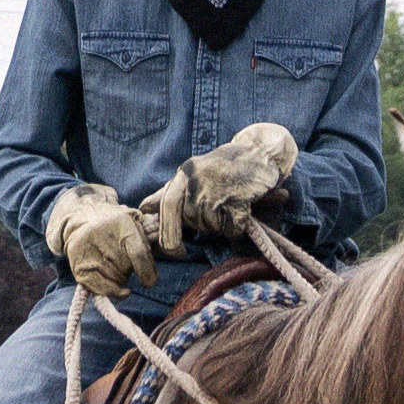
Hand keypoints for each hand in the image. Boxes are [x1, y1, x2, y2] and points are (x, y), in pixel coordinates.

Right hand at [45, 184, 156, 296]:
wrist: (80, 218)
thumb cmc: (114, 223)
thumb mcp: (133, 220)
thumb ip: (152, 235)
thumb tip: (178, 253)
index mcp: (122, 223)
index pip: (138, 254)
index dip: (147, 271)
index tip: (150, 281)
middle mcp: (102, 237)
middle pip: (127, 269)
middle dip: (132, 270)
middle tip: (127, 261)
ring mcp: (88, 252)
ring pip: (115, 280)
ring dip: (121, 279)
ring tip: (115, 265)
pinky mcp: (79, 267)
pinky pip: (100, 289)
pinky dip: (111, 290)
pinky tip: (115, 286)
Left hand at [140, 123, 297, 255]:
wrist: (259, 153)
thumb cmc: (224, 166)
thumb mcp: (193, 173)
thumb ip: (170, 191)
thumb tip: (143, 208)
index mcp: (184, 175)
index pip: (166, 206)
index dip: (167, 231)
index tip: (174, 250)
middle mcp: (197, 181)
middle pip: (191, 221)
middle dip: (203, 223)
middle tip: (216, 209)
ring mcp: (217, 189)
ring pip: (211, 227)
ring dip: (221, 223)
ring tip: (230, 203)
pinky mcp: (238, 199)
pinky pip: (231, 228)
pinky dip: (236, 226)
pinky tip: (241, 210)